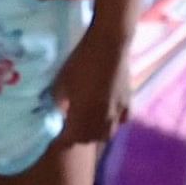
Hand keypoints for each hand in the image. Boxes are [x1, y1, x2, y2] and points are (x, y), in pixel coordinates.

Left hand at [54, 22, 132, 147]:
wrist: (109, 45)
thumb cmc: (81, 61)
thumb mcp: (61, 81)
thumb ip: (59, 101)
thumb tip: (61, 112)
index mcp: (82, 117)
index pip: (70, 139)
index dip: (63, 138)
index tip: (57, 134)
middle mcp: (101, 120)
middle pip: (89, 140)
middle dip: (78, 137)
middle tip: (71, 128)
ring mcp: (117, 113)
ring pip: (107, 134)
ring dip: (96, 134)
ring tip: (88, 126)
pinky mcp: (128, 102)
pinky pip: (122, 121)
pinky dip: (114, 123)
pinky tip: (109, 116)